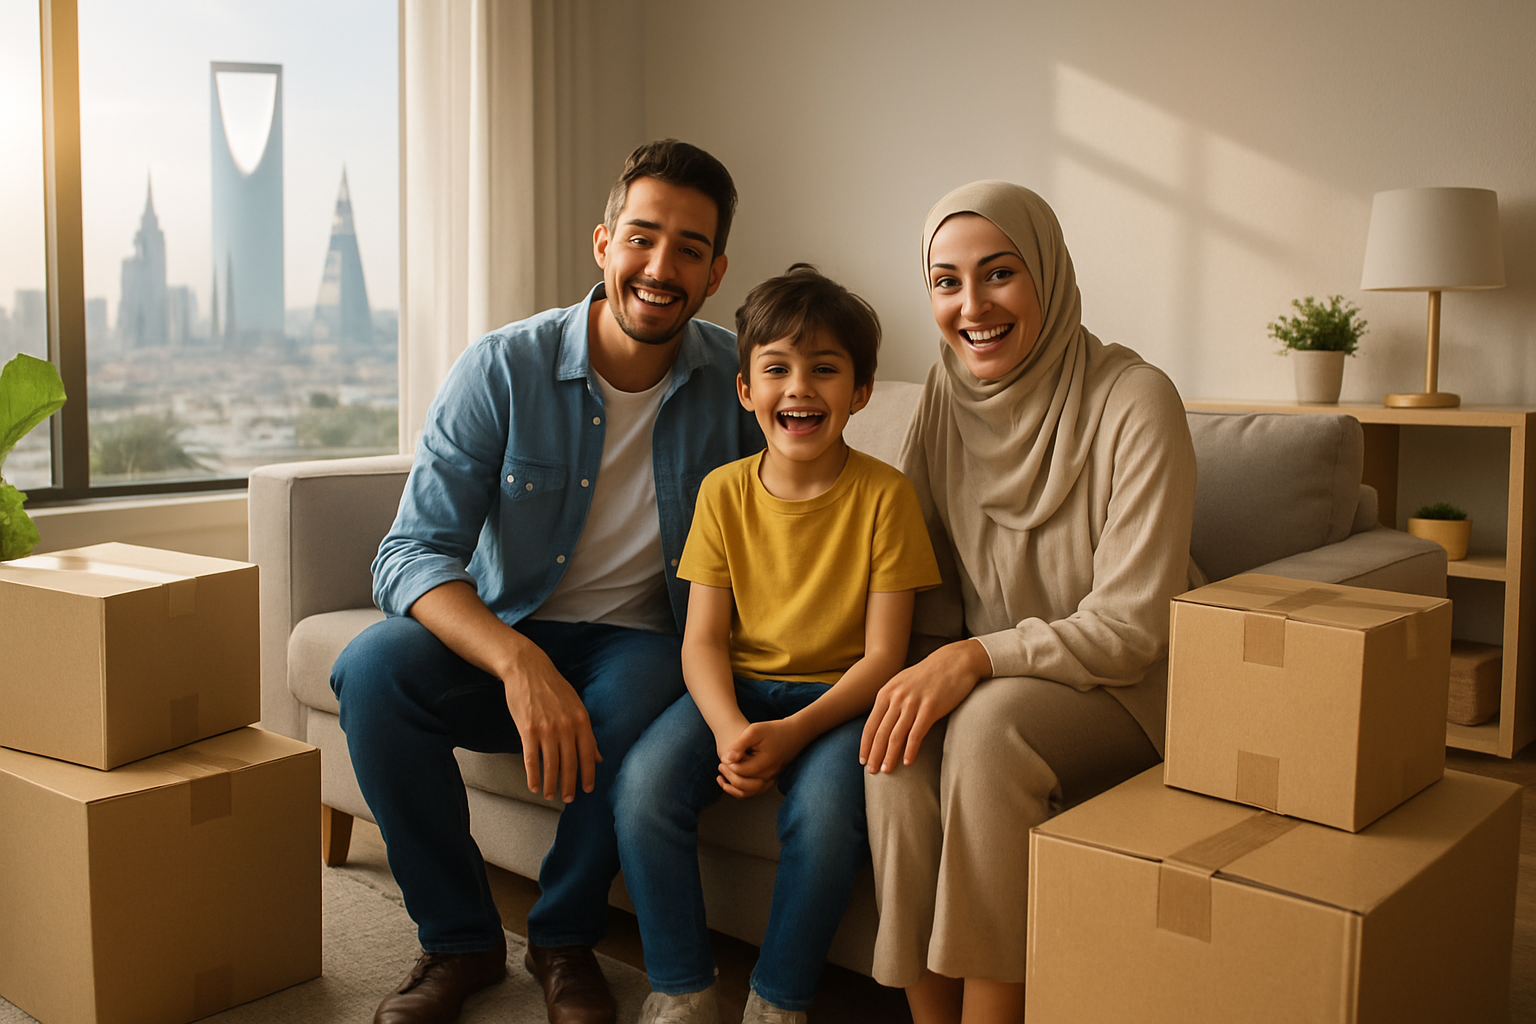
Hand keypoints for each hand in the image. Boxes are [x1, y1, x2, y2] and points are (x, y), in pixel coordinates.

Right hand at [501, 643, 601, 803]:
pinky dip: (533, 776)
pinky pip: (532, 759)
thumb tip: (598, 757)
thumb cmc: (553, 687)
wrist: (528, 669)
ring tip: (550, 795)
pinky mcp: (527, 730)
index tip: (587, 789)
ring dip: (552, 784)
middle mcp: (566, 726)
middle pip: (570, 764)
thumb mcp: (576, 706)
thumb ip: (587, 732)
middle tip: (568, 799)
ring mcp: (547, 729)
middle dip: (570, 785)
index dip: (588, 775)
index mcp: (581, 720)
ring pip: (551, 765)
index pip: (588, 754)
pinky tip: (534, 786)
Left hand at [716, 719, 807, 798]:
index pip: (740, 772)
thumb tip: (725, 759)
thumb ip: (739, 744)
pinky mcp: (771, 779)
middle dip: (729, 776)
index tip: (722, 758)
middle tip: (720, 766)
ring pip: (749, 791)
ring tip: (722, 776)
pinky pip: (754, 789)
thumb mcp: (754, 731)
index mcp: (765, 763)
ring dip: (733, 786)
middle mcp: (769, 774)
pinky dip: (742, 787)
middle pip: (744, 785)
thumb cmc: (773, 729)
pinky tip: (733, 779)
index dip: (728, 766)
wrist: (794, 733)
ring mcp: (771, 778)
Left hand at [860, 639, 990, 773]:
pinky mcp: (931, 708)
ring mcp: (913, 702)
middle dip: (874, 754)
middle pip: (881, 732)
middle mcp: (897, 697)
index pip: (871, 724)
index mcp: (887, 692)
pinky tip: (908, 762)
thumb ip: (891, 699)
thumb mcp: (903, 682)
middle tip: (871, 771)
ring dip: (889, 756)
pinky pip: (916, 733)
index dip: (866, 744)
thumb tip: (881, 720)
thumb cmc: (929, 674)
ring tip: (886, 771)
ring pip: (896, 735)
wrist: (954, 661)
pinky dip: (910, 750)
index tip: (863, 760)